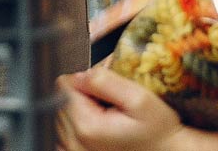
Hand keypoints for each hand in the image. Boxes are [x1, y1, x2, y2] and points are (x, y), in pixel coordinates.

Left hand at [58, 69, 190, 150]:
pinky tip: (98, 126)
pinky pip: (64, 130)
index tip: (107, 90)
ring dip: (80, 109)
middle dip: (83, 95)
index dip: (86, 80)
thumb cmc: (157, 129)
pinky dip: (78, 124)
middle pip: (60, 99)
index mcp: (86, 127)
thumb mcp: (139, 98)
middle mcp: (73, 143)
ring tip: (106, 115)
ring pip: (60, 113)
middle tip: (109, 104)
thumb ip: (104, 81)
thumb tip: (79, 74)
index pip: (64, 85)